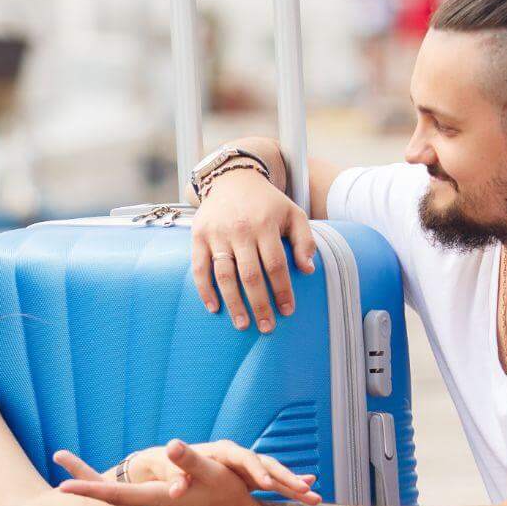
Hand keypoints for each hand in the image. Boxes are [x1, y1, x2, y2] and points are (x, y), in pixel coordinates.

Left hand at [51, 440, 318, 505]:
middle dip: (83, 486)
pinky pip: (128, 499)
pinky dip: (112, 492)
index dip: (89, 490)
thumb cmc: (229, 498)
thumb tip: (171, 445)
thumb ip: (190, 460)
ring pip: (117, 498)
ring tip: (70, 480)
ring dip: (94, 488)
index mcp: (158, 500)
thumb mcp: (212, 475)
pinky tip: (104, 487)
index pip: (116, 495)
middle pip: (109, 497)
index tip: (62, 487)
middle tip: (56, 475)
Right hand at [190, 167, 315, 333]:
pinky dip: (204, 290)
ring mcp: (217, 234)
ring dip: (233, 303)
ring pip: (224, 275)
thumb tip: (308, 270)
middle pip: (250, 274)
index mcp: (265, 224)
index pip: (275, 264)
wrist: (233, 179)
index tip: (287, 310)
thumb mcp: (293, 213)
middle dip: (259, 304)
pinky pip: (199, 268)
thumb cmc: (267, 202)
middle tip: (266, 327)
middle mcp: (240, 229)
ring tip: (243, 324)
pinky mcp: (198, 236)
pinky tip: (214, 308)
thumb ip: (305, 240)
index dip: (282, 290)